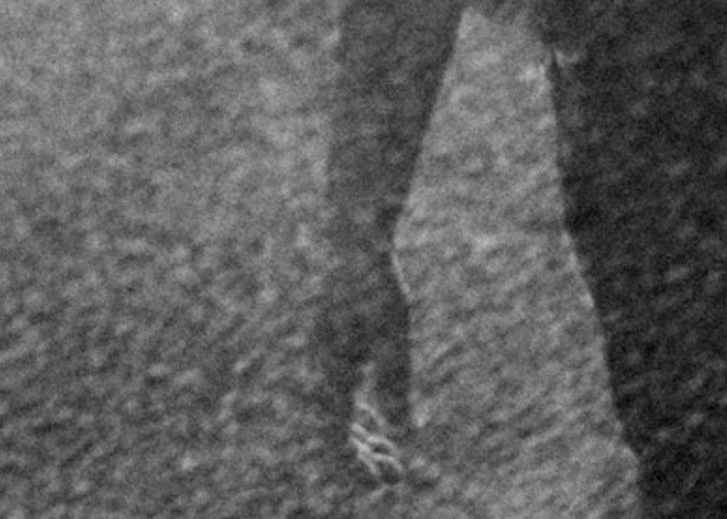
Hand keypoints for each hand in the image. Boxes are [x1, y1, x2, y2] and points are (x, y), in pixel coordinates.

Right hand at [310, 222, 416, 483]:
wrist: (353, 242)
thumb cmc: (375, 288)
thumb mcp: (394, 340)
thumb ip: (397, 390)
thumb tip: (407, 438)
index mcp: (328, 377)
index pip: (333, 441)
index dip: (354, 468)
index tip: (384, 483)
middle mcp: (319, 375)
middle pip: (332, 434)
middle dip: (361, 460)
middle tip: (394, 477)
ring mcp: (323, 363)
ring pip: (337, 417)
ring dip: (363, 440)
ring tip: (393, 459)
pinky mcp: (333, 350)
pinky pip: (342, 397)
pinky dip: (362, 416)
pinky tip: (385, 424)